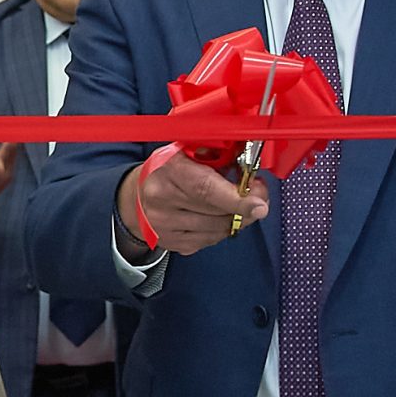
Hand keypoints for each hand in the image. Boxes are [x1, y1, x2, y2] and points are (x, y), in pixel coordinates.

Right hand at [115, 153, 269, 259]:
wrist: (135, 198)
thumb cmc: (169, 171)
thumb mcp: (187, 152)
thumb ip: (217, 158)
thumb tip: (251, 171)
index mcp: (168, 170)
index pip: (206, 189)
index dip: (237, 198)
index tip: (260, 203)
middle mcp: (163, 201)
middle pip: (217, 212)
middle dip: (246, 206)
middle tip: (259, 196)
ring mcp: (166, 226)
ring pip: (218, 229)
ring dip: (237, 218)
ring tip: (239, 204)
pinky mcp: (174, 244)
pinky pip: (212, 240)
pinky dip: (222, 229)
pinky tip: (219, 216)